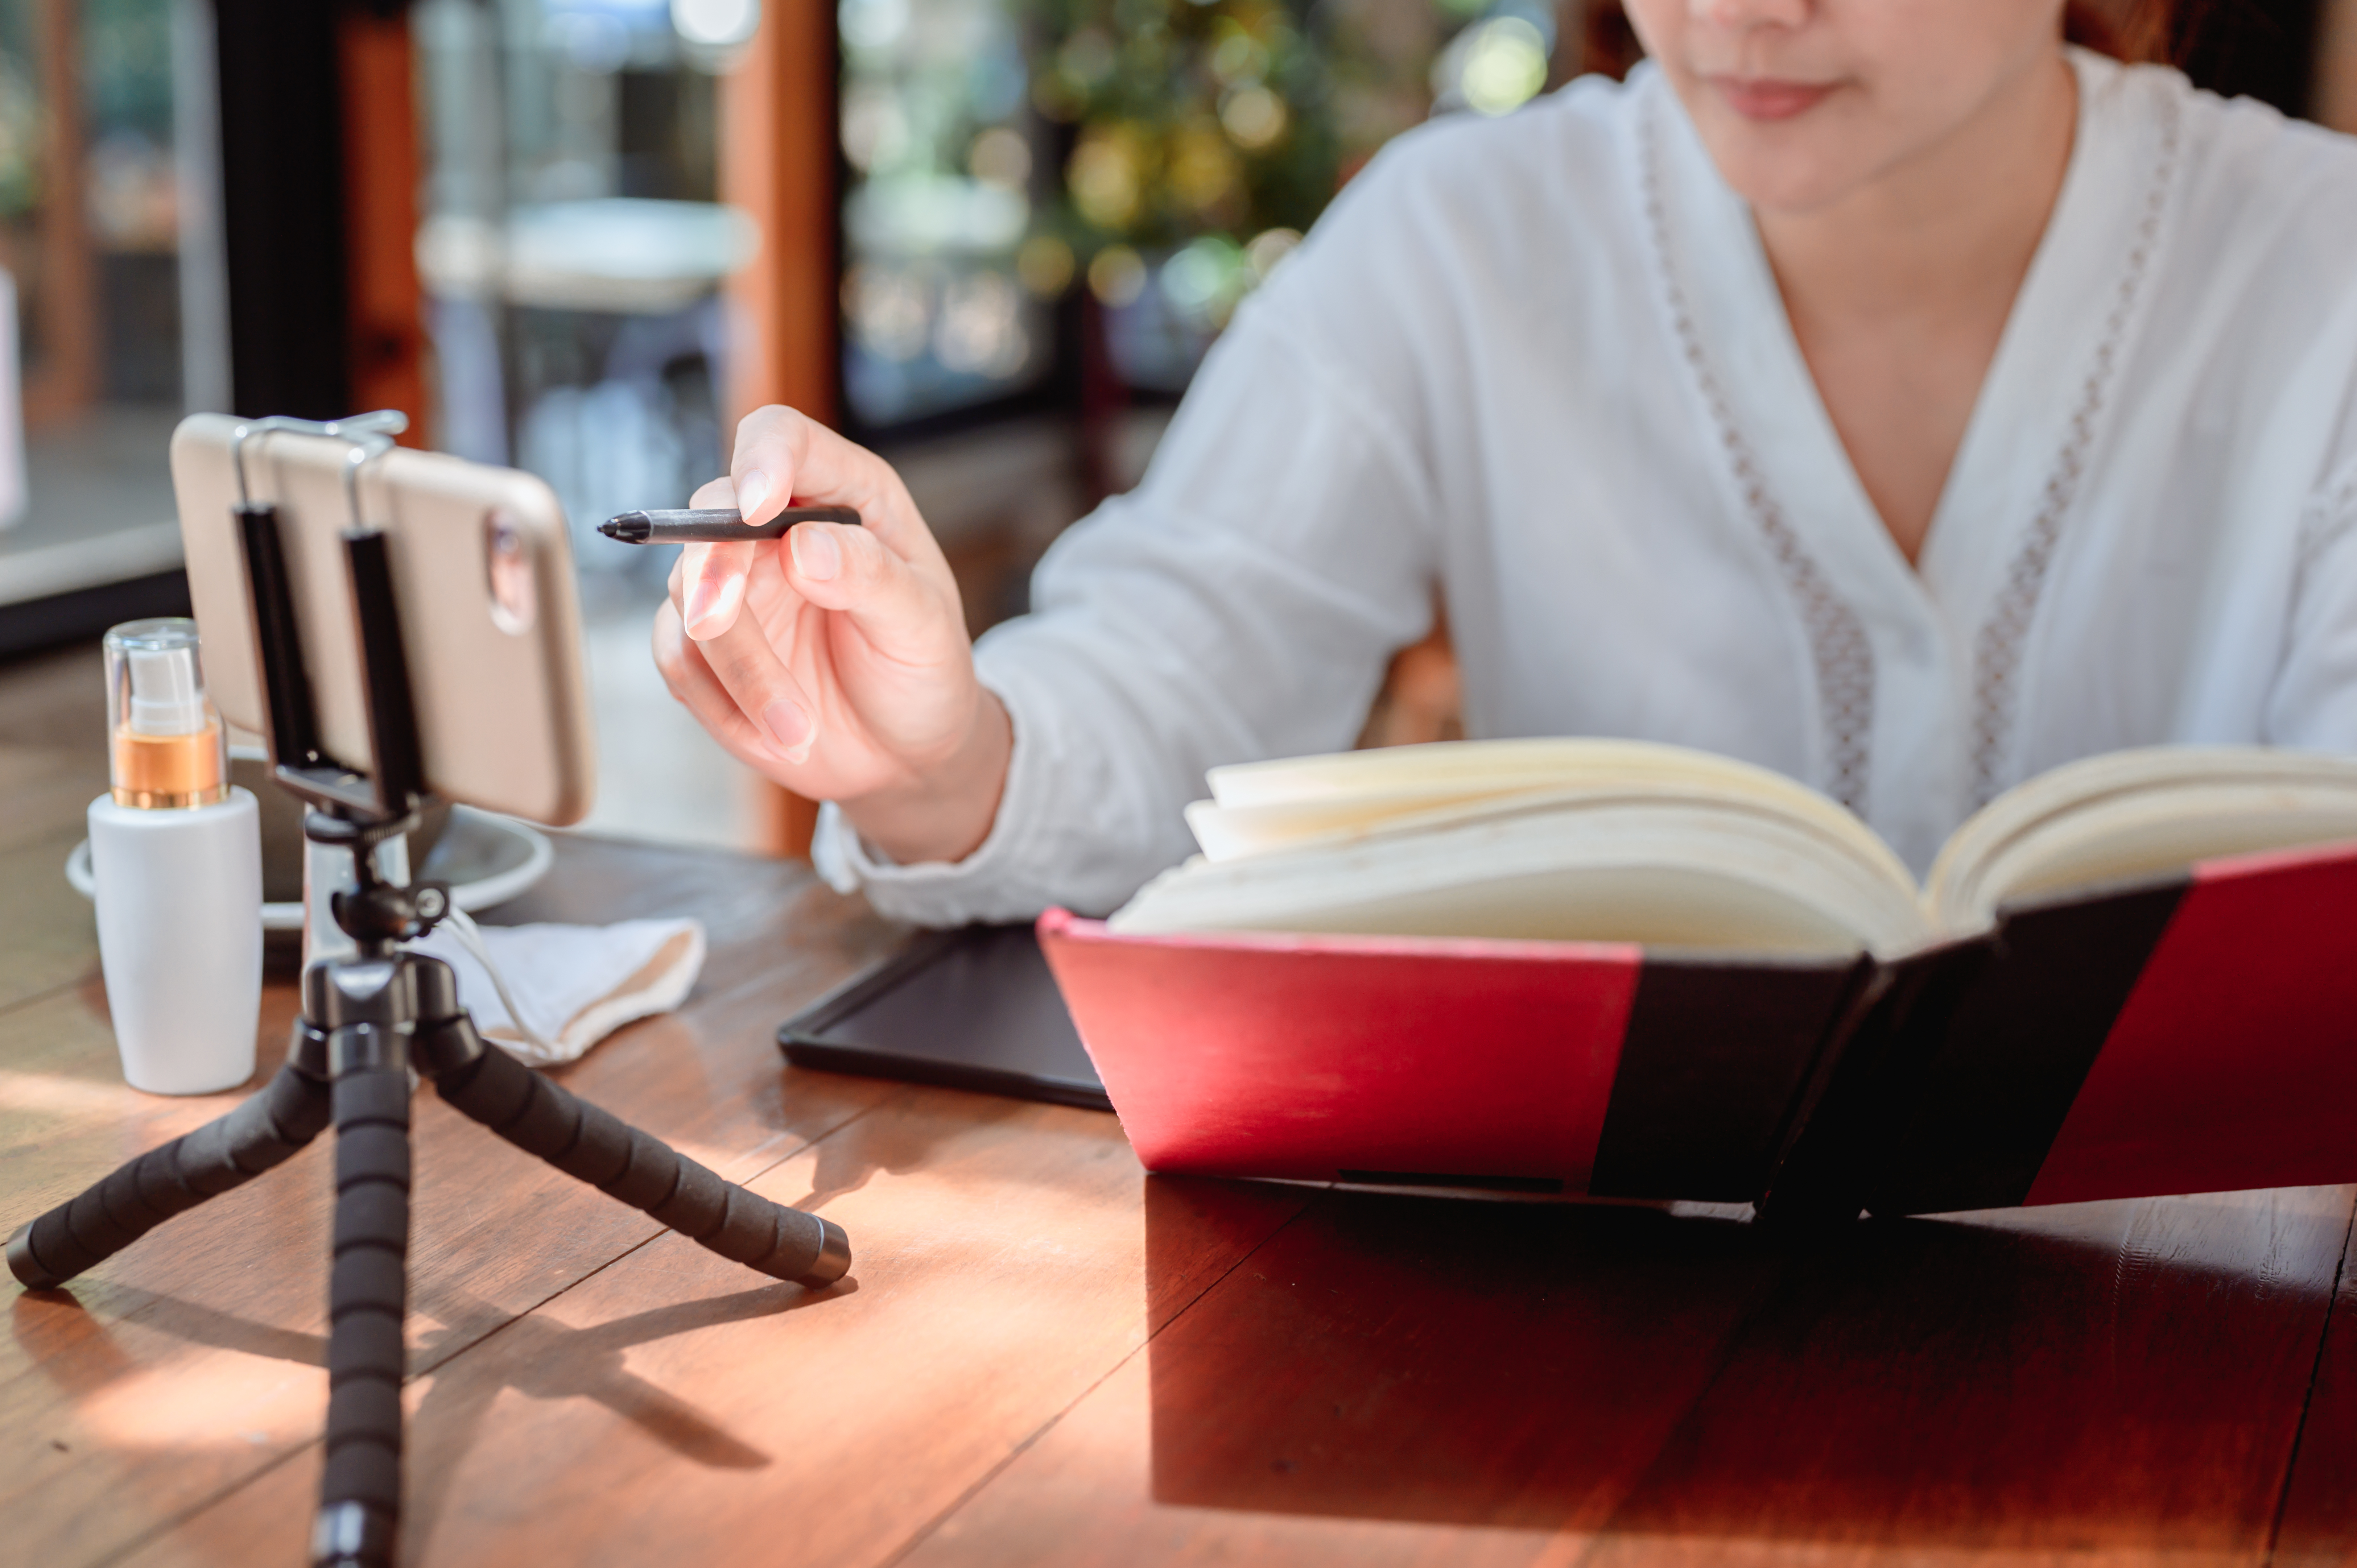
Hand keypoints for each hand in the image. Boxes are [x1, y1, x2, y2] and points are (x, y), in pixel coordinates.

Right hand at [652, 405, 1010, 863]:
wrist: (906, 748)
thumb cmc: (924, 668)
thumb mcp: (922, 625)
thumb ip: (870, 577)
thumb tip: (802, 544)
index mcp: (842, 494)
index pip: (781, 438)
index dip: (760, 459)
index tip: (755, 508)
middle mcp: (777, 526)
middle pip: (710, 516)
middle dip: (713, 575)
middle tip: (719, 625)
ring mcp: (735, 584)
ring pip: (690, 598)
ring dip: (738, 671)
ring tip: (798, 729)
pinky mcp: (707, 643)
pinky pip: (678, 658)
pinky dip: (721, 703)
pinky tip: (778, 734)